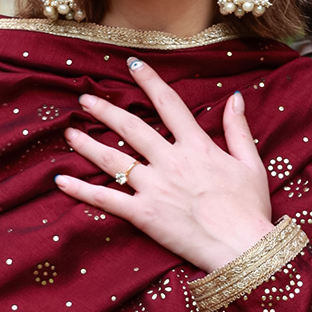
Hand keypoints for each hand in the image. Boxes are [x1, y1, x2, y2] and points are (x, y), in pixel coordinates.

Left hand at [55, 57, 273, 273]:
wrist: (243, 247)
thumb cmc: (250, 209)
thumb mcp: (250, 164)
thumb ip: (238, 129)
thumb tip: (234, 97)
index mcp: (197, 147)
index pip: (169, 104)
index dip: (149, 81)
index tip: (132, 65)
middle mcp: (171, 162)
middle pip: (131, 128)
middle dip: (106, 111)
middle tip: (85, 99)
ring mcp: (155, 187)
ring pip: (113, 160)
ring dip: (87, 144)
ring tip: (69, 132)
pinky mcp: (144, 215)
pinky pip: (106, 200)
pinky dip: (82, 190)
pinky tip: (61, 181)